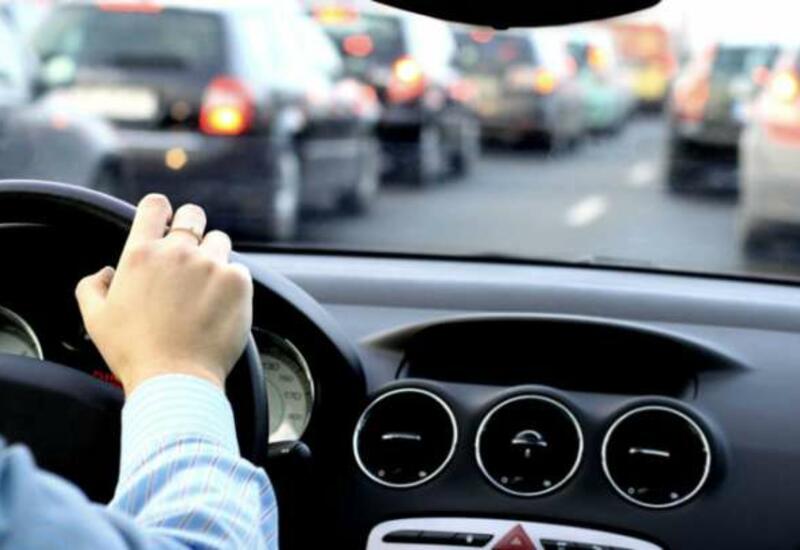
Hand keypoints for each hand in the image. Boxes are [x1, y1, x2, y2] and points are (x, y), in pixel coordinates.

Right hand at [75, 194, 252, 394]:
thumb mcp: (95, 318)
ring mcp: (211, 264)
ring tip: (206, 288)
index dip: (160, 210)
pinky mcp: (238, 281)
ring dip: (214, 257)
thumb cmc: (134, 353)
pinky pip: (239, 270)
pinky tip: (220, 305)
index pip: (154, 206)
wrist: (175, 379)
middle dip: (192, 227)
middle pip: (193, 215)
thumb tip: (106, 273)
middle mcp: (177, 252)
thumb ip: (92, 285)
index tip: (165, 221)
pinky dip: (232, 283)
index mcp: (141, 254)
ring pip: (219, 242)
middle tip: (190, 254)